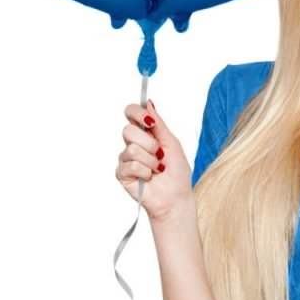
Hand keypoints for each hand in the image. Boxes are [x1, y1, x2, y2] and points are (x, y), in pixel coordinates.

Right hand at [115, 99, 193, 222]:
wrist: (175, 196)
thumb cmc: (176, 171)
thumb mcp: (172, 143)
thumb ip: (159, 124)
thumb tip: (149, 103)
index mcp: (145, 133)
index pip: (131, 113)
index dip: (137, 113)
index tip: (149, 121)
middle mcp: (132, 143)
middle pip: (129, 130)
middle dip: (150, 144)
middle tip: (160, 155)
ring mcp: (126, 158)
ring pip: (132, 149)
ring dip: (151, 161)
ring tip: (157, 169)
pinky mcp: (122, 173)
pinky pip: (131, 165)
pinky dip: (145, 172)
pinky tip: (149, 178)